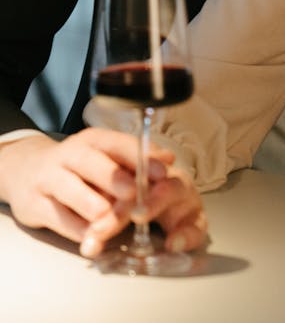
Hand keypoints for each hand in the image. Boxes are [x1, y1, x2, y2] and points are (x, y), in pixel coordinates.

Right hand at [0, 129, 205, 256]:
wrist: (25, 171)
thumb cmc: (77, 167)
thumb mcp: (101, 157)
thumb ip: (131, 163)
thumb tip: (167, 162)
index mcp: (92, 140)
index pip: (117, 143)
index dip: (140, 155)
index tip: (163, 169)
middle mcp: (69, 154)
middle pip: (90, 162)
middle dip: (113, 177)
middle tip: (133, 192)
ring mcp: (48, 178)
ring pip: (68, 189)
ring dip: (90, 203)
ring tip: (107, 215)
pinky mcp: (34, 205)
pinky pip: (56, 217)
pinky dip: (74, 228)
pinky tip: (90, 237)